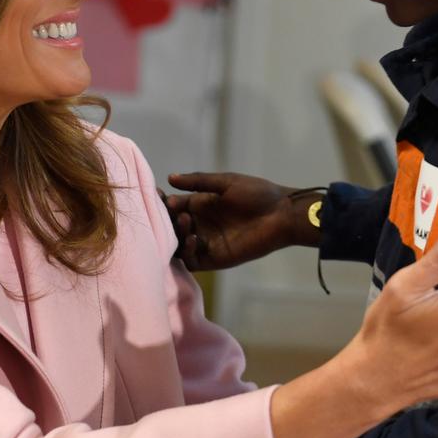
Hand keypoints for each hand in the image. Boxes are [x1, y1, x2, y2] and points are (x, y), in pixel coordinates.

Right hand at [165, 172, 311, 271]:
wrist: (281, 214)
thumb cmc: (257, 194)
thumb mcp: (226, 182)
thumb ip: (198, 182)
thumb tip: (170, 178)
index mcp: (201, 204)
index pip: (173, 206)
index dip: (162, 202)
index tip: (156, 195)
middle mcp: (200, 224)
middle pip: (172, 226)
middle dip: (166, 219)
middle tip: (167, 211)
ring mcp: (206, 242)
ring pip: (179, 244)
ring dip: (177, 234)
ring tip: (184, 220)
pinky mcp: (215, 259)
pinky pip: (193, 260)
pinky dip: (188, 252)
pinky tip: (194, 238)